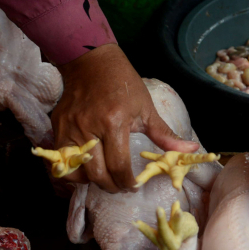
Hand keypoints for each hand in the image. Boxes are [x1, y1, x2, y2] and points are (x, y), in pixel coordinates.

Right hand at [53, 44, 198, 192]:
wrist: (91, 62)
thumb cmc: (123, 83)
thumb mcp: (146, 107)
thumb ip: (165, 134)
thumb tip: (190, 148)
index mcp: (114, 122)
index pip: (118, 166)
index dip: (127, 182)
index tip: (133, 186)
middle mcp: (89, 128)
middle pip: (97, 174)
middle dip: (111, 187)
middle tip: (120, 186)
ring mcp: (69, 128)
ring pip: (75, 171)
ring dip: (90, 181)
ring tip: (103, 177)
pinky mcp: (58, 127)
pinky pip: (61, 160)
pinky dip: (73, 170)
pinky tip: (86, 168)